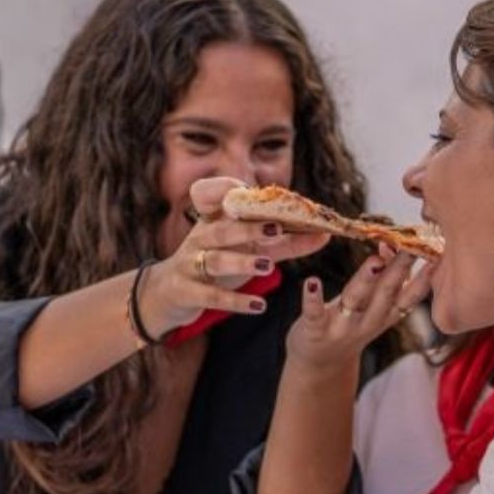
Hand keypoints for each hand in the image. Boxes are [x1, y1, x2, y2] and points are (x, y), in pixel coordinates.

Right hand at [138, 177, 328, 333]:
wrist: (169, 293)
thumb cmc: (215, 264)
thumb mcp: (248, 250)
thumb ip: (286, 244)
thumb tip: (325, 235)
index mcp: (213, 221)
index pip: (214, 196)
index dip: (226, 189)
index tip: (246, 187)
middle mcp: (200, 237)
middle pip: (222, 229)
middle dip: (248, 229)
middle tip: (276, 229)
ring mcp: (189, 263)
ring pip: (214, 260)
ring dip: (241, 262)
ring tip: (267, 267)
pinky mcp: (185, 290)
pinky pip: (209, 295)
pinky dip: (234, 301)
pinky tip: (258, 305)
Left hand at [287, 244, 428, 368]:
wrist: (321, 364)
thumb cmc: (350, 324)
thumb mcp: (373, 305)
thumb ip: (383, 276)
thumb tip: (389, 244)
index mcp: (386, 314)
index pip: (410, 295)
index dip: (425, 278)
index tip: (437, 256)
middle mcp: (369, 321)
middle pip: (387, 293)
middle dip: (399, 269)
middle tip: (410, 247)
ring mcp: (342, 327)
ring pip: (356, 301)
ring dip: (366, 282)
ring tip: (374, 262)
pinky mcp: (315, 330)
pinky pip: (314, 314)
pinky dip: (313, 299)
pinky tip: (312, 282)